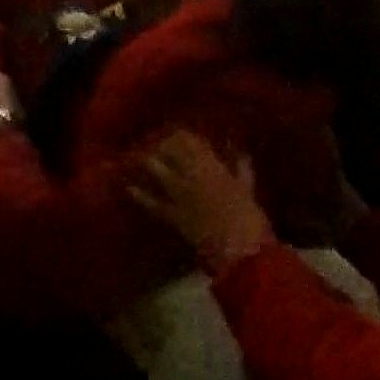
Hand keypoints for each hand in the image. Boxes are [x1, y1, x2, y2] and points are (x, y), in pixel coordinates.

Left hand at [130, 129, 274, 272]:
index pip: (194, 144)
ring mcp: (182, 196)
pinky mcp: (174, 216)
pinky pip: (155, 205)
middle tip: (156, 141)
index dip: (182, 136)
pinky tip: (130, 189)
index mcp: (214, 167)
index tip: (176, 132)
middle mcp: (194, 177)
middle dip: (164, 146)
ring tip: (140, 156)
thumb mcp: (247, 188)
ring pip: (162, 173)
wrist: (240, 247)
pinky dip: (142, 197)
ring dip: (151, 163)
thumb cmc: (249, 216)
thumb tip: (241, 152)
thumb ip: (242, 169)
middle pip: (174, 154)